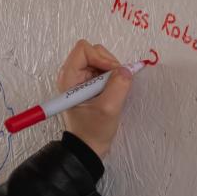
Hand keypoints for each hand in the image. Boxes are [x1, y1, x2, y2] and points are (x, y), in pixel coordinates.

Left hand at [57, 39, 131, 157]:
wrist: (89, 146)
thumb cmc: (92, 130)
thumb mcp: (108, 109)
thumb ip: (119, 86)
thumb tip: (127, 70)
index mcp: (69, 77)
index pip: (84, 49)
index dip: (101, 57)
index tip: (113, 73)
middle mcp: (72, 74)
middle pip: (93, 51)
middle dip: (109, 63)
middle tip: (117, 81)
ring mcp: (81, 79)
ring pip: (100, 59)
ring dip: (112, 70)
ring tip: (114, 89)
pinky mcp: (89, 84)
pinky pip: (104, 70)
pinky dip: (113, 76)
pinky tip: (113, 91)